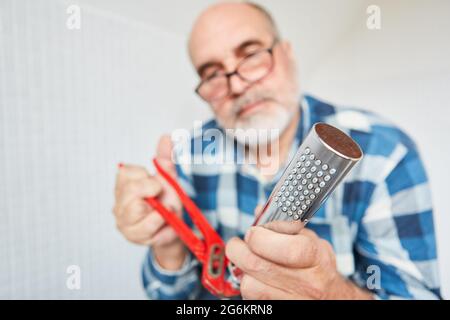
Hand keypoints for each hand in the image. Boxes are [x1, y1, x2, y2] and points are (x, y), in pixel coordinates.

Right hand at [113, 135, 186, 269]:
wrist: (175, 227)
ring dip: (160, 211)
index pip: (127, 172)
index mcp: (124, 184)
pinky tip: (167, 224)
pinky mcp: (133, 237)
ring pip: (138, 211)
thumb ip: (166, 159)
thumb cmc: (166, 200)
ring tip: (166, 211)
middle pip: (131, 190)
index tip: (156, 183)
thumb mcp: (168, 178)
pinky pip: (149, 229)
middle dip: (153, 191)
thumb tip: (167, 136)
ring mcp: (124, 221)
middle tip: (162, 195)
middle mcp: (119, 202)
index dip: (146, 176)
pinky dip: (164, 226)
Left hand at [225, 207, 372, 299]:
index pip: (286, 248)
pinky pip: (253, 300)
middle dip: (238, 250)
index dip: (260, 237)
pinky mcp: (280, 311)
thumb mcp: (311, 240)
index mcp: (316, 258)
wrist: (333, 298)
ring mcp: (294, 302)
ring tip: (248, 264)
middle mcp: (308, 283)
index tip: (252, 232)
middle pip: (258, 265)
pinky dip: (249, 287)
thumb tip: (259, 212)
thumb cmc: (319, 266)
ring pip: (250, 286)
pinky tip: (256, 280)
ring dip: (243, 272)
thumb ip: (284, 226)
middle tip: (237, 244)